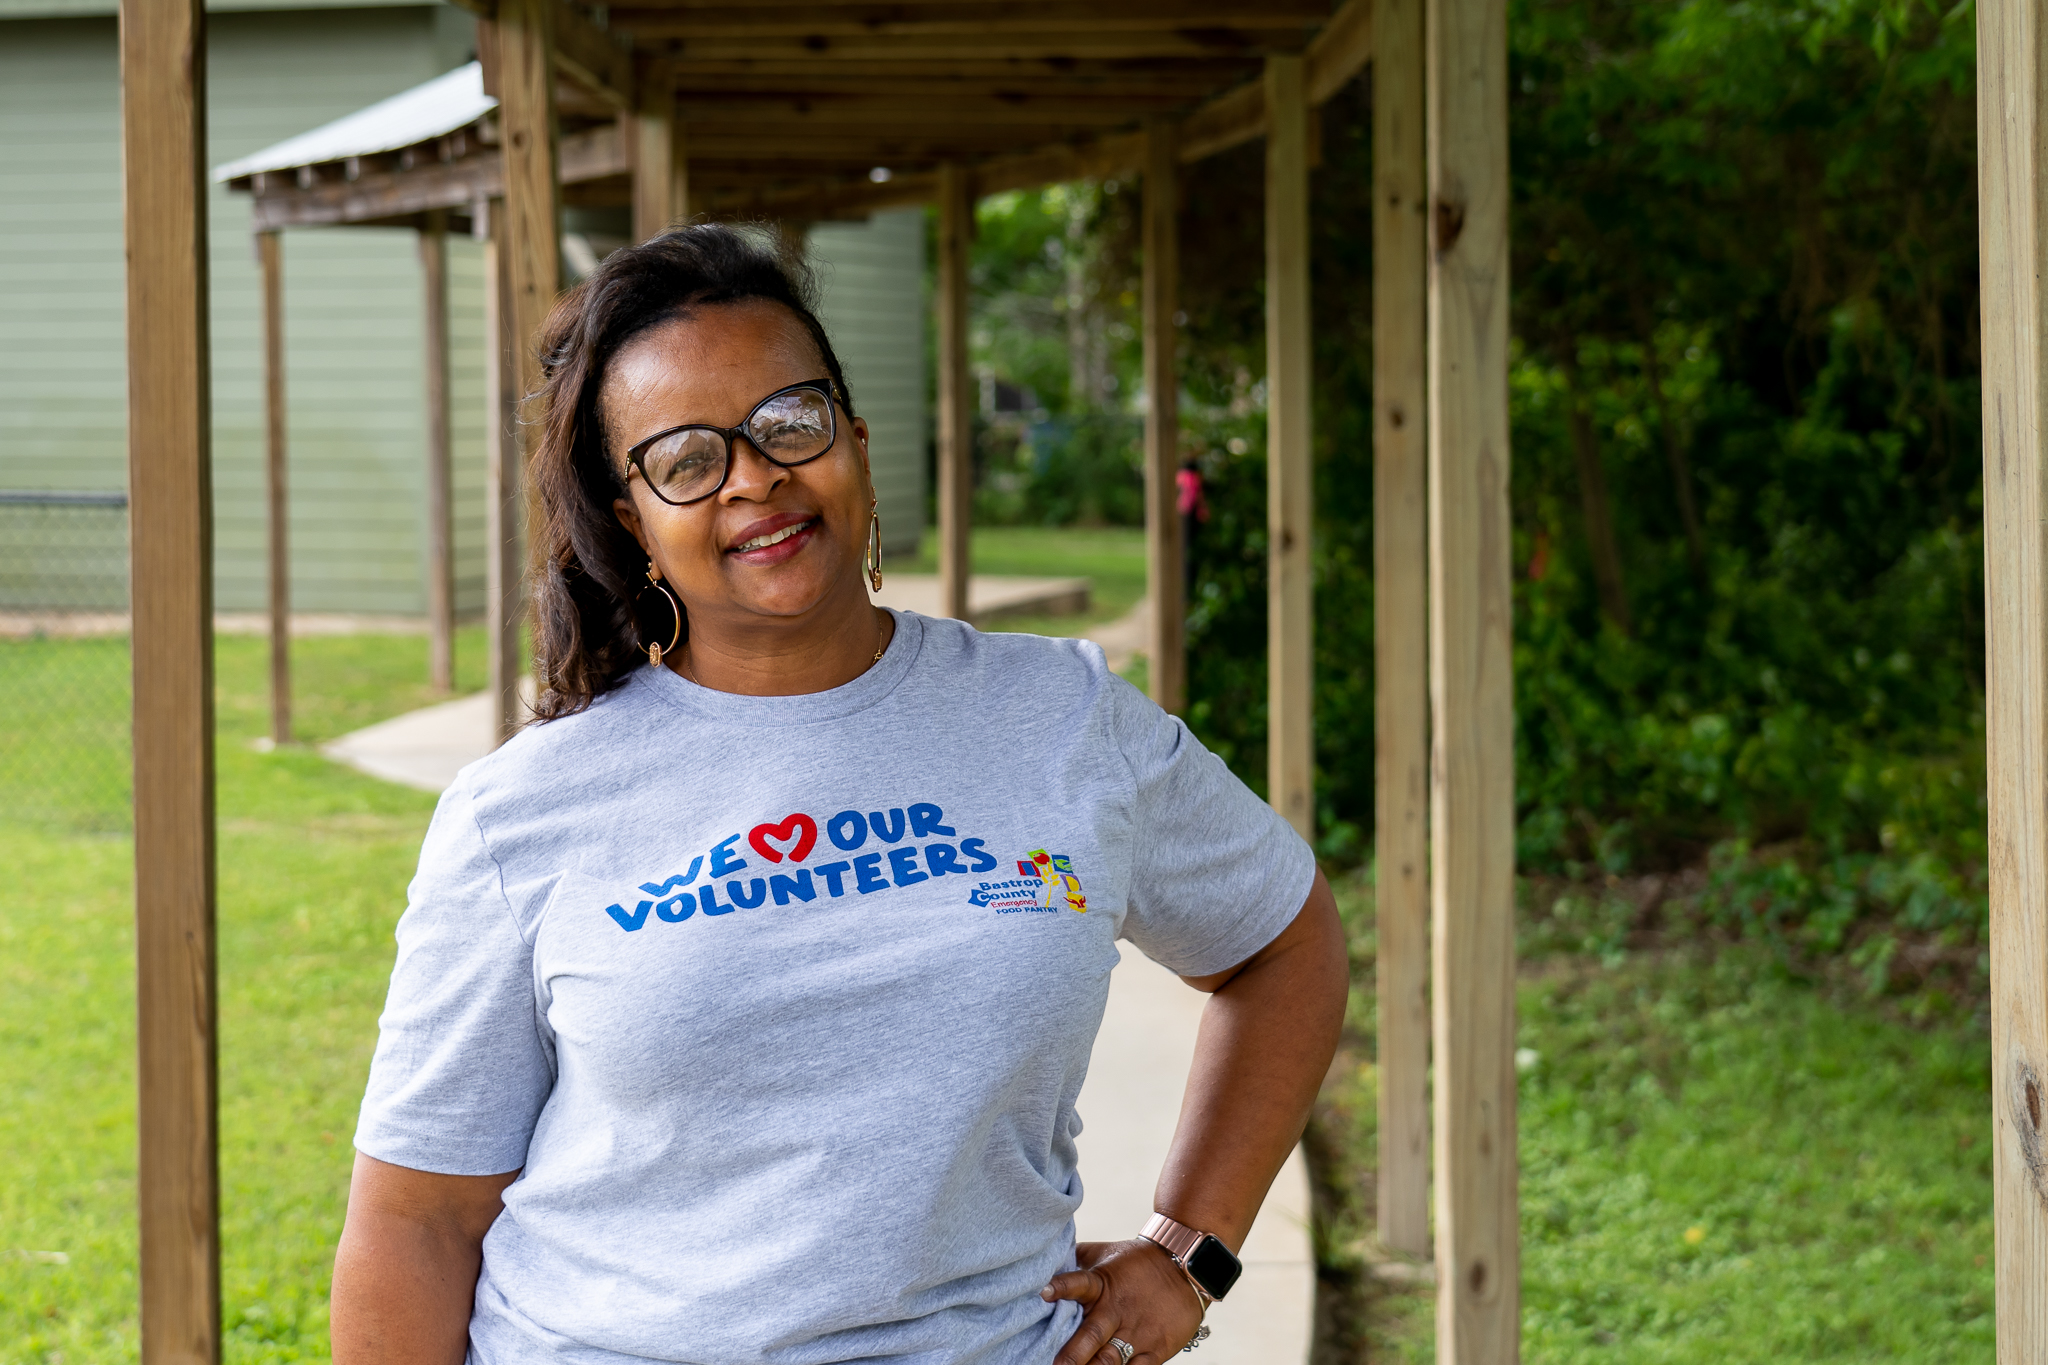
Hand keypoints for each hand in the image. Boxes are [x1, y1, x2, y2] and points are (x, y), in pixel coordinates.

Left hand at [1043, 1238, 1204, 1364]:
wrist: (1184, 1268)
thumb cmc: (1137, 1262)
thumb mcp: (1105, 1254)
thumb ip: (1076, 1261)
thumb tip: (1044, 1261)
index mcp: (1102, 1283)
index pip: (1079, 1283)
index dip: (1062, 1287)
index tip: (1044, 1293)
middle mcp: (1117, 1310)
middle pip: (1091, 1335)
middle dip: (1073, 1355)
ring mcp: (1137, 1333)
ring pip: (1110, 1360)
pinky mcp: (1156, 1350)